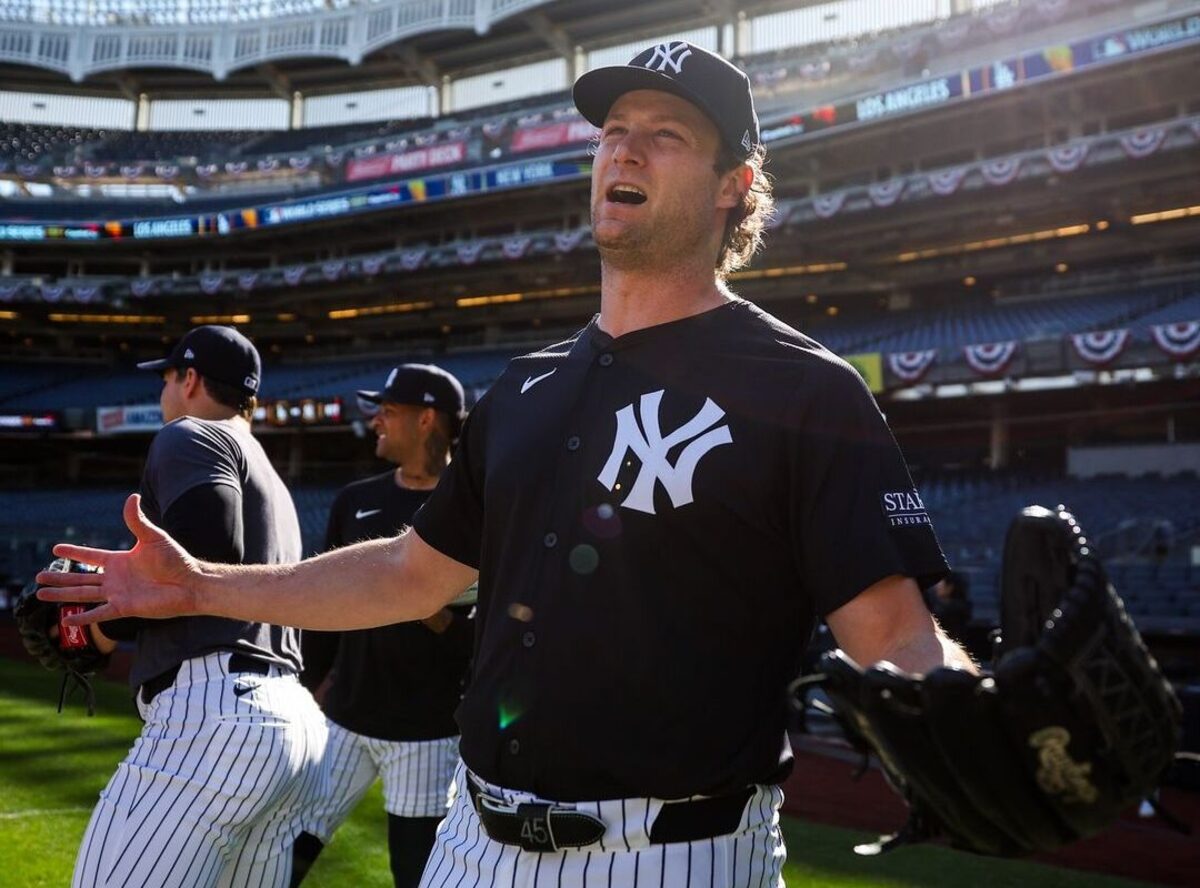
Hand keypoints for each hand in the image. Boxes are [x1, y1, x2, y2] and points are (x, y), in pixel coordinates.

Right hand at [37, 494, 199, 625]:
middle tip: (38, 577)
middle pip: (80, 578)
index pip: (91, 556)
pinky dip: (83, 617)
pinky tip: (66, 619)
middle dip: (60, 578)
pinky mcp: (124, 608)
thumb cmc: (176, 560)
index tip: (55, 549)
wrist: (190, 583)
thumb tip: (131, 497)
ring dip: (62, 595)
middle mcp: (116, 578)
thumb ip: (137, 521)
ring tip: (40, 594)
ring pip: (83, 595)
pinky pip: (99, 614)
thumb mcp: (153, 537)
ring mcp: (118, 594)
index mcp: (120, 561)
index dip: (74, 553)